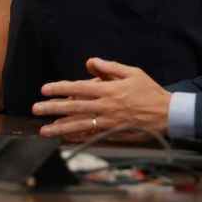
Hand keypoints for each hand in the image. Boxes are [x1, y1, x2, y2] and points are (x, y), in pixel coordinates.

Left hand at [33, 58, 171, 139]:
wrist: (166, 113)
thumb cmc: (149, 90)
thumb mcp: (132, 72)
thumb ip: (110, 67)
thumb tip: (90, 62)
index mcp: (108, 89)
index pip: (78, 88)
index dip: (60, 88)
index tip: (45, 89)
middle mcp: (105, 106)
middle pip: (74, 107)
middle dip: (53, 108)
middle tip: (36, 108)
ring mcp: (108, 122)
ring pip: (79, 125)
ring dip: (59, 128)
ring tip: (43, 130)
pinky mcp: (112, 134)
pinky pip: (90, 136)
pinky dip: (76, 138)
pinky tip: (64, 139)